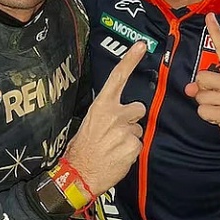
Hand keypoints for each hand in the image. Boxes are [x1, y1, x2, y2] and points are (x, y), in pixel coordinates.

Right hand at [63, 42, 146, 196]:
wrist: (78, 174)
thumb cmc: (83, 148)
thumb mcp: (90, 122)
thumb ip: (107, 113)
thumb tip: (120, 112)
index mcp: (101, 106)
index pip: (118, 78)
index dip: (130, 60)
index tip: (141, 45)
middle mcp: (115, 114)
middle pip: (138, 108)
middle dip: (132, 118)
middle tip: (115, 132)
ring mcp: (125, 130)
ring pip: (138, 129)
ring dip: (129, 136)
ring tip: (113, 146)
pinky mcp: (133, 145)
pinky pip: (138, 144)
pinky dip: (130, 151)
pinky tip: (117, 156)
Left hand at [185, 13, 219, 153]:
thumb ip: (209, 85)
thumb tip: (189, 88)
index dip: (216, 31)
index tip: (210, 16)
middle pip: (201, 77)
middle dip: (203, 90)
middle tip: (217, 99)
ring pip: (200, 95)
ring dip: (205, 105)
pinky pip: (203, 110)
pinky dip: (207, 117)